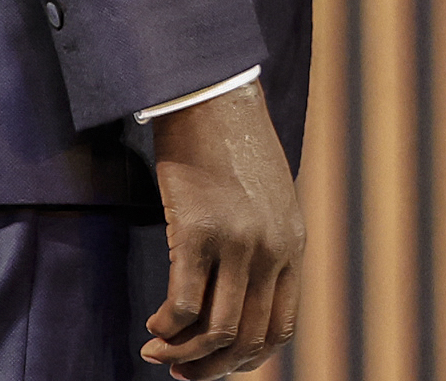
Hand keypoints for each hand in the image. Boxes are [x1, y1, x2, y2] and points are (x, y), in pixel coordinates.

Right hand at [142, 82, 301, 375]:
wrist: (211, 93)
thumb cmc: (230, 142)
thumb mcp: (267, 199)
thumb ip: (263, 243)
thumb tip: (239, 289)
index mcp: (292, 246)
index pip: (280, 330)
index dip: (246, 359)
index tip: (215, 364)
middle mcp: (271, 250)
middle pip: (247, 339)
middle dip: (211, 368)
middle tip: (180, 371)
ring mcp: (236, 242)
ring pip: (217, 331)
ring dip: (184, 354)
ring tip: (157, 350)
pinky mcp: (198, 229)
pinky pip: (184, 303)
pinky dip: (167, 326)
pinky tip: (154, 323)